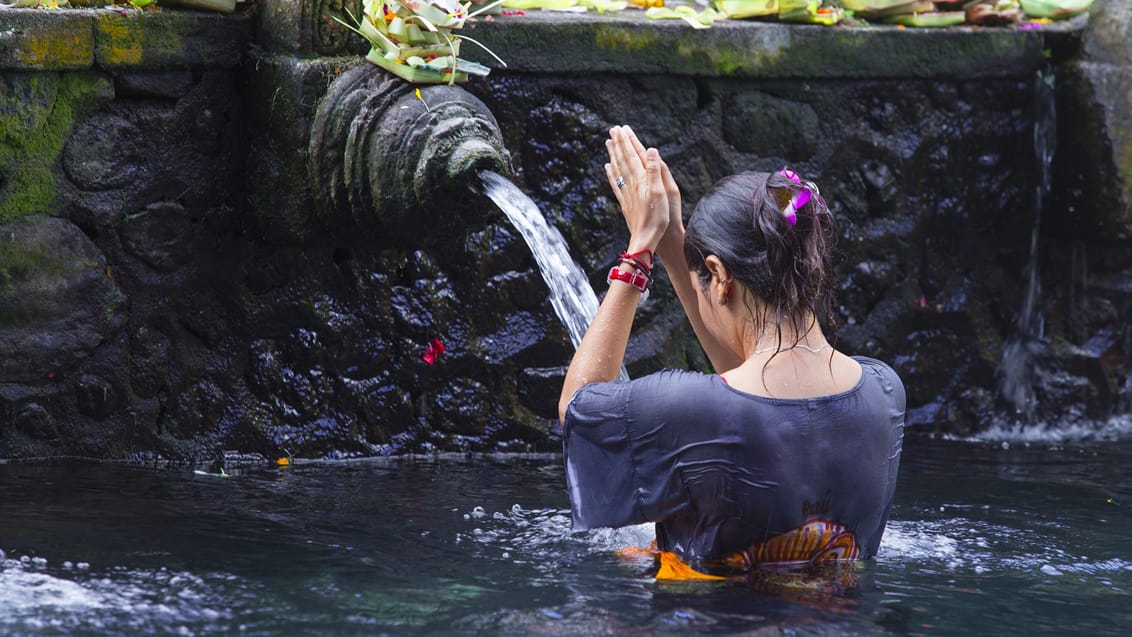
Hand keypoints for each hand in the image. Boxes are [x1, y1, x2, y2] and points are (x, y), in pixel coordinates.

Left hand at [604, 125, 668, 254]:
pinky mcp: (625, 203)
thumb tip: (650, 150)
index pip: (632, 155)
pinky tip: (608, 168)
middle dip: (618, 144)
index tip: (621, 128)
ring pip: (618, 169)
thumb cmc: (657, 218)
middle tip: (613, 129)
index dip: (627, 141)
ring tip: (609, 143)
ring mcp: (626, 193)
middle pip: (623, 160)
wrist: (645, 239)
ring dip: (614, 155)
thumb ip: (654, 170)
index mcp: (641, 180)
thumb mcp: (661, 193)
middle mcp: (631, 184)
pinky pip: (616, 184)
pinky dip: (611, 173)